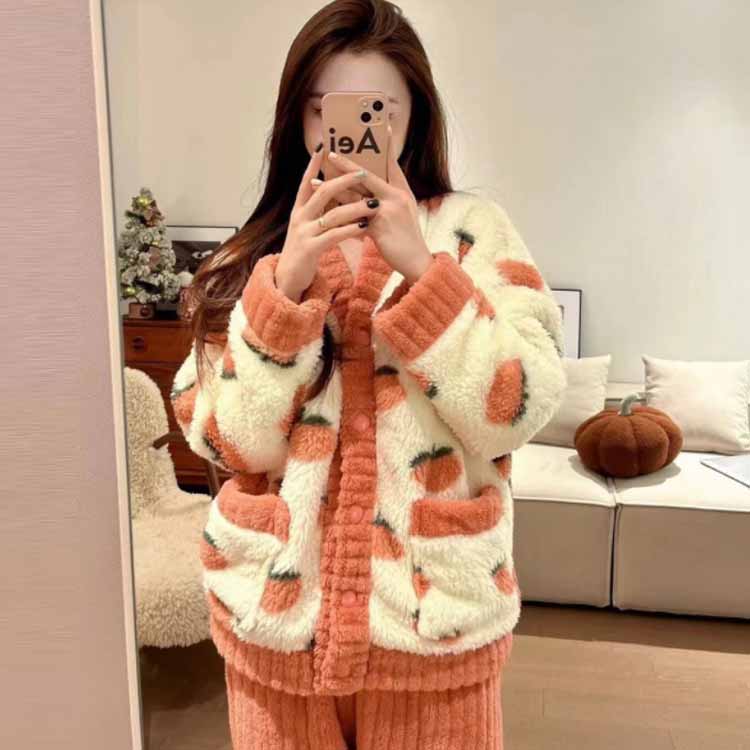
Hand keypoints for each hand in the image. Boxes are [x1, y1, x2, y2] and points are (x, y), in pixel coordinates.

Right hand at [275, 144, 380, 300]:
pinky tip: (364, 226)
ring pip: (331, 215)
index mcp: (298, 211)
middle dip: (343, 181)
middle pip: (321, 192)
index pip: (306, 183)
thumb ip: (318, 214)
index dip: (314, 166)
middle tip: (363, 173)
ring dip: (355, 208)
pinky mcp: (309, 249)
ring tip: (374, 204)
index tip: (324, 148)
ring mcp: (303, 233)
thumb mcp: (308, 229)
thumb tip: (334, 198)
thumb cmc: (303, 253)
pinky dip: (350, 230)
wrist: (287, 280)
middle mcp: (299, 218)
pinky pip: (333, 236)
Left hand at [317, 124, 433, 283]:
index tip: (380, 126)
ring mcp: (388, 210)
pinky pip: (353, 217)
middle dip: (347, 164)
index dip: (385, 146)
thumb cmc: (407, 239)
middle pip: (368, 175)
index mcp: (403, 191)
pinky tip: (323, 212)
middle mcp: (397, 196)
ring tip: (315, 182)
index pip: (392, 164)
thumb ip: (385, 201)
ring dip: (333, 188)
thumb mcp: (401, 214)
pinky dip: (337, 214)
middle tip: (330, 154)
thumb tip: (365, 194)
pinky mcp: (379, 226)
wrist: (417, 262)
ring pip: (355, 195)